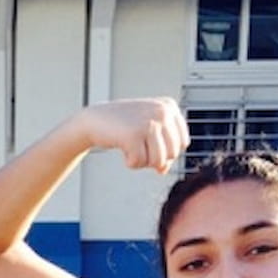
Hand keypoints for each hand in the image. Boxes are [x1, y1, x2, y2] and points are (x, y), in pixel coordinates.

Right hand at [73, 98, 189, 172]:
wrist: (95, 120)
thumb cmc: (123, 127)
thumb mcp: (148, 135)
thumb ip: (162, 151)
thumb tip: (163, 170)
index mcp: (169, 106)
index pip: (182, 143)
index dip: (167, 152)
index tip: (150, 145)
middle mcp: (162, 111)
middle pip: (172, 154)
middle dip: (154, 158)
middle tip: (138, 147)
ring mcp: (148, 122)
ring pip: (158, 161)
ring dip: (142, 161)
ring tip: (131, 148)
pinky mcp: (134, 134)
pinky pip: (139, 162)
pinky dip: (130, 162)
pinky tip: (123, 149)